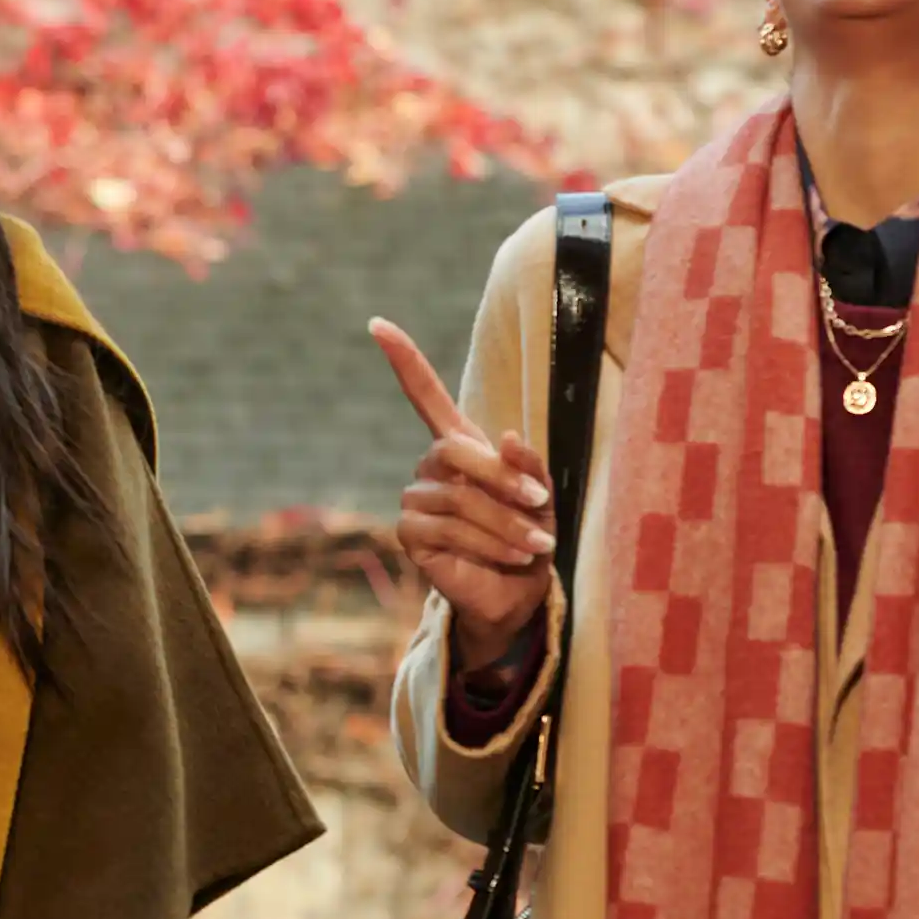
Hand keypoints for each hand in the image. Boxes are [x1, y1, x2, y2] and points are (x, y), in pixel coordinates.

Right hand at [370, 316, 555, 667]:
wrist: (517, 594)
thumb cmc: (529, 537)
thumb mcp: (541, 497)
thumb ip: (529, 465)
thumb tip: (505, 435)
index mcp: (459, 445)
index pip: (424, 395)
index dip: (403, 359)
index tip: (377, 324)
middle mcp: (431, 467)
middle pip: (456, 451)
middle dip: (502, 478)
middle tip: (539, 504)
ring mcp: (416, 499)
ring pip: (458, 498)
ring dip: (505, 523)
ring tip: (535, 546)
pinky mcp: (409, 534)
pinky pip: (446, 528)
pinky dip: (487, 543)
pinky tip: (509, 556)